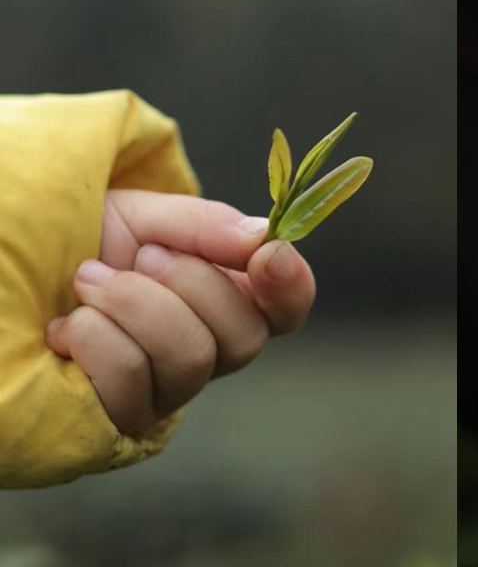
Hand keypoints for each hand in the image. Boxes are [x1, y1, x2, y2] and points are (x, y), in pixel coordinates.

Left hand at [45, 189, 315, 434]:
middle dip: (191, 283)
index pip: (286, 309)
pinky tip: (66, 329)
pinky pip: (131, 381)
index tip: (268, 254)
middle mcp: (207, 352)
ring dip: (134, 303)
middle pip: (245, 337)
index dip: (290, 286)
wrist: (10, 273)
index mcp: (225, 299)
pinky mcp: (120, 421)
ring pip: (191, 357)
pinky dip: (94, 338)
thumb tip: (262, 238)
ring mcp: (166, 393)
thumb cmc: (81, 242)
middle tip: (140, 255)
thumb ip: (204, 225)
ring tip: (88, 279)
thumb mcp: (144, 216)